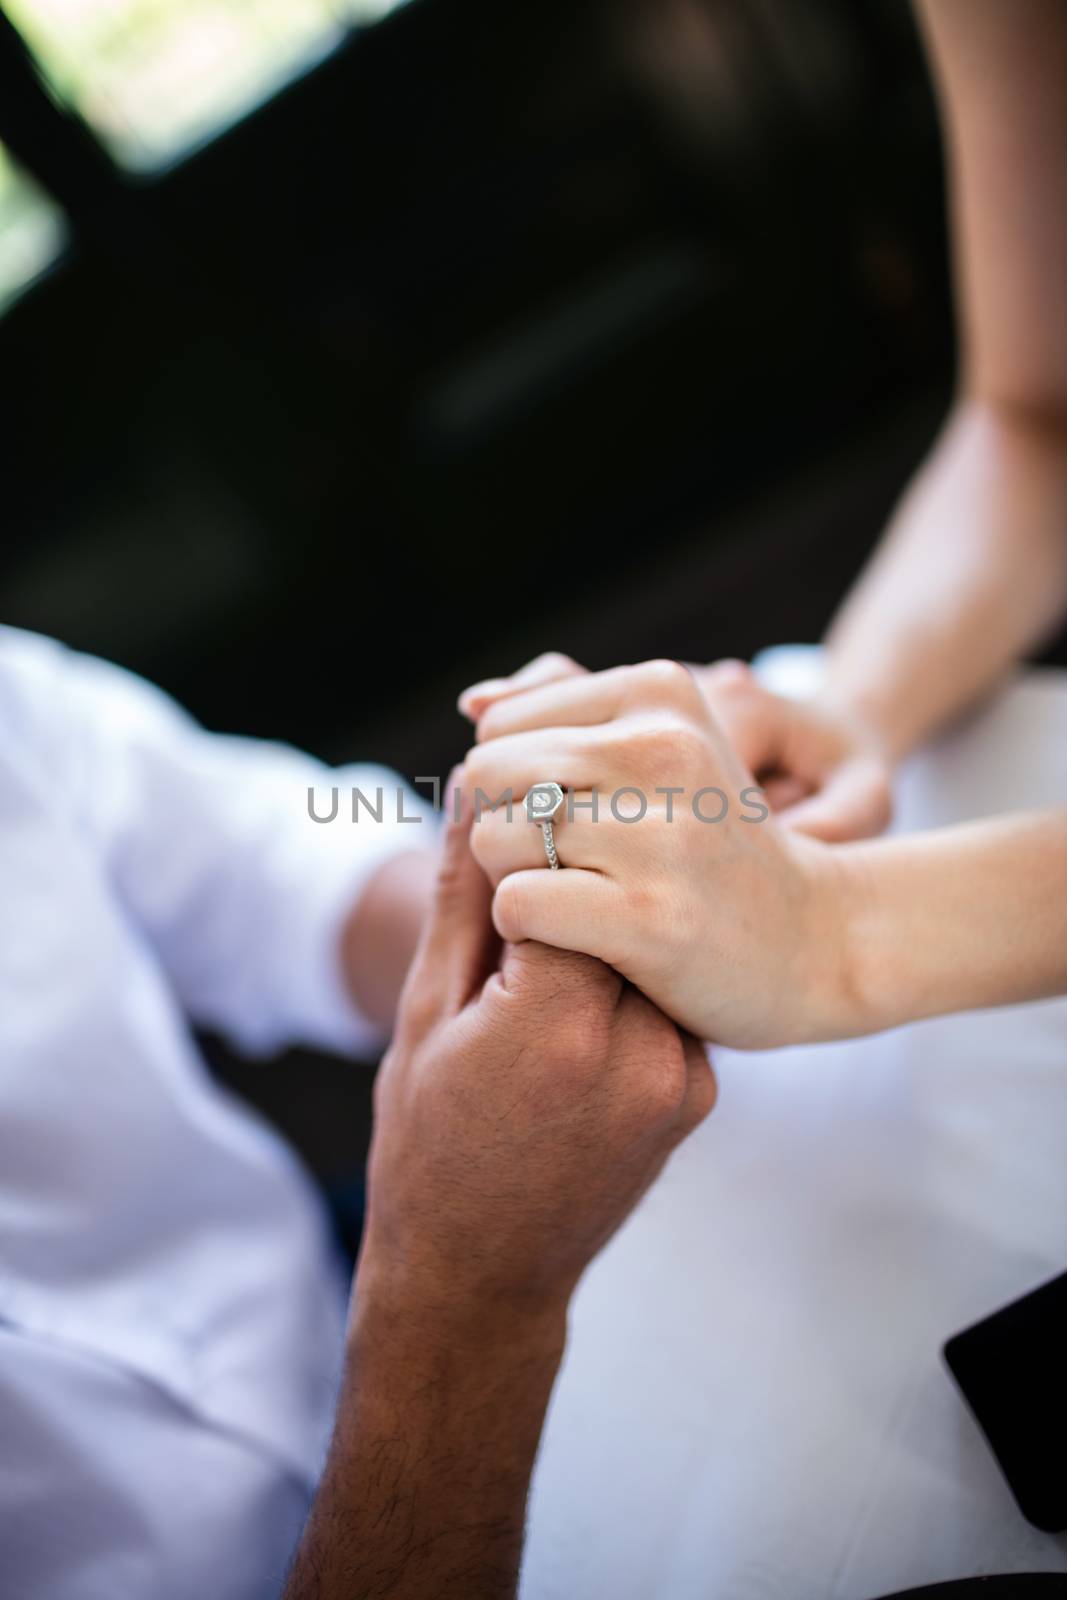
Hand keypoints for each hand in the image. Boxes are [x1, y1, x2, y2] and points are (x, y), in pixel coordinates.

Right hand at [359, 776, 715, 1319]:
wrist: (481, 1276)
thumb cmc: (427, 1142)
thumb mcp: (426, 1010)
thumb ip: (463, 893)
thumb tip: (476, 783)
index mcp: (557, 1022)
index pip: (572, 865)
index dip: (533, 840)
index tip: (505, 832)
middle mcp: (639, 1048)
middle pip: (619, 898)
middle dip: (575, 876)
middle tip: (529, 882)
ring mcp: (680, 1077)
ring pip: (649, 942)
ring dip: (606, 925)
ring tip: (549, 953)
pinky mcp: (699, 1095)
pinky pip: (667, 998)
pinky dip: (628, 982)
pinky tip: (583, 1004)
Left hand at [463, 660, 862, 1047]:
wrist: (816, 941)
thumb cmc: (708, 843)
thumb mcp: (659, 749)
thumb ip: (566, 710)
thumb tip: (471, 703)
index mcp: (662, 692)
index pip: (499, 727)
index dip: (512, 786)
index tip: (574, 821)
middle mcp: (667, 747)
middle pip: (489, 774)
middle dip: (503, 828)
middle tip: (563, 867)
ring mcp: (663, 834)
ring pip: (494, 838)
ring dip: (514, 882)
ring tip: (579, 899)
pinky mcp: (652, 915)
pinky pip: (516, 902)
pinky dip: (525, 929)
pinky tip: (577, 939)